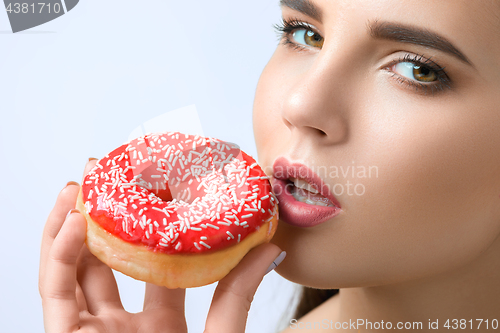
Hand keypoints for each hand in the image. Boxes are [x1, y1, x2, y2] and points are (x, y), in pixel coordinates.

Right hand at [39, 159, 283, 332]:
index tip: (157, 189)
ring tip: (81, 185)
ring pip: (72, 275)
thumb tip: (270, 248)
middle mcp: (122, 329)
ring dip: (70, 228)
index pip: (154, 267)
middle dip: (104, 220)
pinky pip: (56, 297)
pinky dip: (58, 258)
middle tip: (109, 176)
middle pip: (106, 264)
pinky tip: (74, 221)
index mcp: (160, 326)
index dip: (153, 229)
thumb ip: (237, 297)